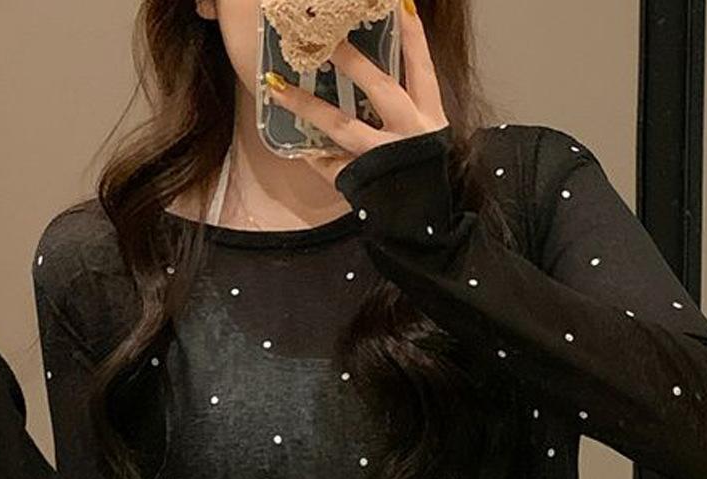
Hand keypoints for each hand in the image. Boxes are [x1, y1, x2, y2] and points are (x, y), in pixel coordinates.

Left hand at [263, 1, 450, 188]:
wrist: (426, 228)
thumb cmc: (425, 177)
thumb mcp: (428, 139)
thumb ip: (410, 109)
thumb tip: (376, 82)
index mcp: (428, 118)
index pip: (422, 67)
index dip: (412, 36)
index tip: (399, 6)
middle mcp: (408, 132)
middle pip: (379, 87)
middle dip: (353, 62)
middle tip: (328, 39)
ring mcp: (381, 157)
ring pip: (341, 125)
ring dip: (307, 105)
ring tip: (278, 87)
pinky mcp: (361, 181)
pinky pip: (330, 165)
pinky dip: (314, 157)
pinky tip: (297, 147)